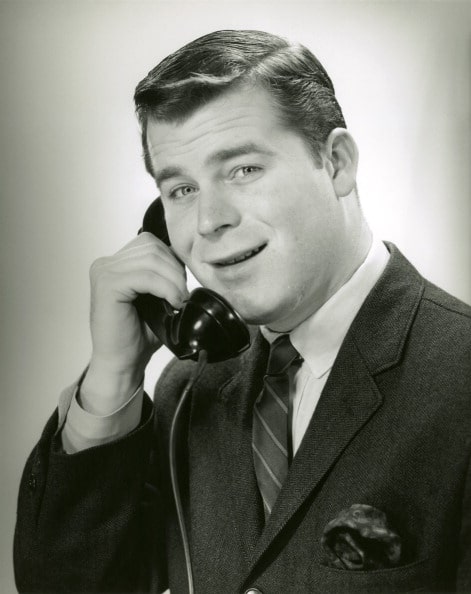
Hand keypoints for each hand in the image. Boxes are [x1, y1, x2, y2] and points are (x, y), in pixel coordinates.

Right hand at [80, 232, 188, 413]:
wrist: (123, 362)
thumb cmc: (140, 333)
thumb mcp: (156, 297)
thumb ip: (164, 275)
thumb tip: (188, 260)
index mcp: (115, 263)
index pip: (151, 243)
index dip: (172, 261)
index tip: (181, 286)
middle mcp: (105, 263)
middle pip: (152, 247)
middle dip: (175, 270)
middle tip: (183, 295)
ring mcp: (104, 272)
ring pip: (151, 259)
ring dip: (173, 280)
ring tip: (179, 300)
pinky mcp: (107, 285)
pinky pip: (145, 276)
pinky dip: (165, 288)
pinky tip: (172, 303)